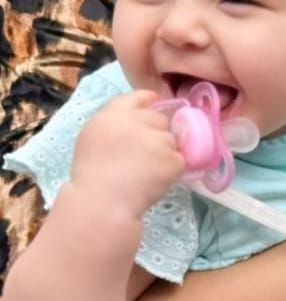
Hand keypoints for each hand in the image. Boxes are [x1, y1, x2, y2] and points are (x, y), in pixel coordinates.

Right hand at [71, 92, 185, 218]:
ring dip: (164, 153)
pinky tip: (154, 180)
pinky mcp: (172, 160)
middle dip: (156, 134)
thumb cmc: (92, 174)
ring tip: (146, 172)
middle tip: (143, 155)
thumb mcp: (93, 136)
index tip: (151, 115)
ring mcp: (157, 140)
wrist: (101, 203)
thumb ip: (116, 119)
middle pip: (160, 119)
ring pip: (172, 140)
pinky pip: (180, 160)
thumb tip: (145, 105)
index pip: (140, 97)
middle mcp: (137, 122)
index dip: (149, 104)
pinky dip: (171, 171)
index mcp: (114, 114)